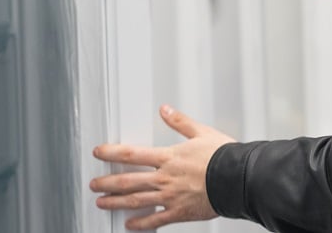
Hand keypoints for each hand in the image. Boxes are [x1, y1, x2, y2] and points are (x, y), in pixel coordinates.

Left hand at [90, 105, 234, 229]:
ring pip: (136, 201)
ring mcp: (170, 197)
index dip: (111, 153)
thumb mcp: (201, 132)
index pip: (132, 154)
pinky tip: (130, 225)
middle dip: (107, 183)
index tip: (99, 152)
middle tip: (94, 184)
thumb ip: (180, 122)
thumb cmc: (223, 156)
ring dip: (117, 202)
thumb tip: (165, 110)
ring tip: (102, 203)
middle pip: (128, 181)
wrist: (237, 179)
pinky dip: (141, 224)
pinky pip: (156, 220)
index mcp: (168, 157)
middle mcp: (165, 178)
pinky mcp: (179, 212)